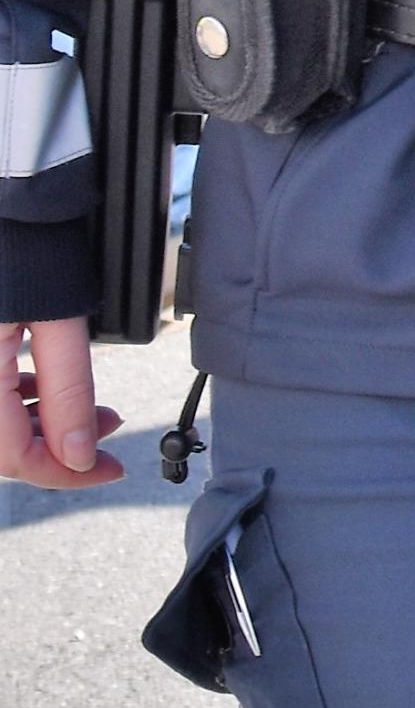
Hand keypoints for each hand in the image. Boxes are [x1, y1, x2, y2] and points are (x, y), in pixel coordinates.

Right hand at [1, 319, 121, 491]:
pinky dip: (23, 400)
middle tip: (110, 435)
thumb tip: (79, 454)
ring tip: (94, 413)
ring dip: (46, 424)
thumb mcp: (57, 314)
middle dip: (61, 449)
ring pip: (0, 422)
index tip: (111, 470)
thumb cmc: (17, 234)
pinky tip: (50, 390)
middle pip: (5, 444)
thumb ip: (67, 387)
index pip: (14, 457)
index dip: (66, 473)